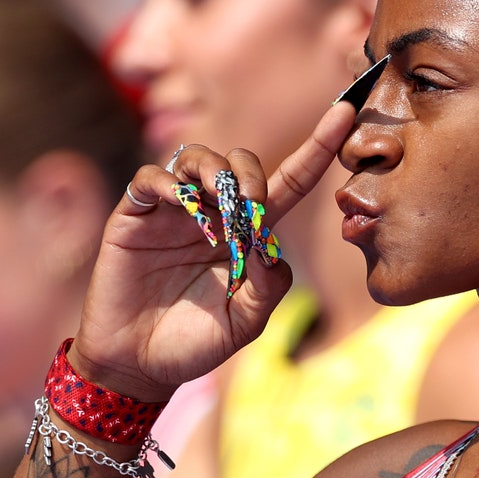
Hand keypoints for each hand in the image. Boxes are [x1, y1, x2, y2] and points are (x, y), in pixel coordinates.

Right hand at [69, 104, 357, 400]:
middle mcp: (214, 214)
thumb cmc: (194, 344)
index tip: (344, 112)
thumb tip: (272, 245)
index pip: (289, 183)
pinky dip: (169, 184)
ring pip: (197, 158)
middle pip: (240, 163)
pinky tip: (182, 208)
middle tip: (251, 207)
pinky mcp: (134, 216)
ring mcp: (173, 212)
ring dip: (214, 171)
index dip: (316, 147)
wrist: (138, 365)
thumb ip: (269, 286)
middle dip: (250, 175)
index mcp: (248, 235)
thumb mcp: (245, 322)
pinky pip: (151, 178)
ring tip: (218, 204)